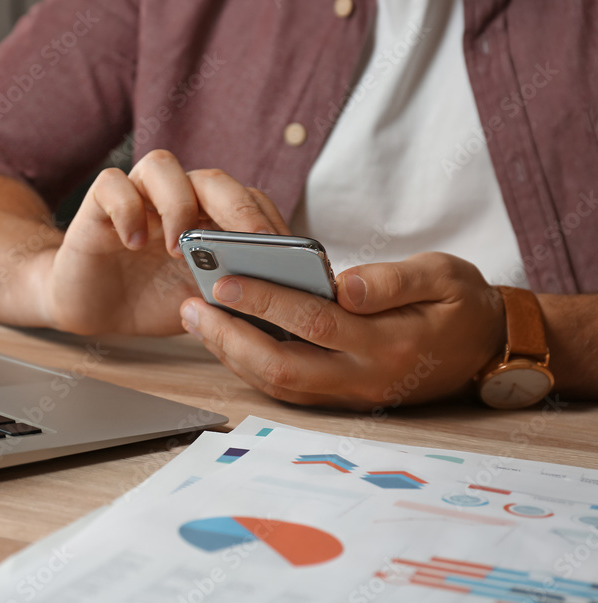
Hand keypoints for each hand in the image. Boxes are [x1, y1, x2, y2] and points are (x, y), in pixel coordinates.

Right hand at [42, 150, 288, 334]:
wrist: (93, 308)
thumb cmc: (150, 298)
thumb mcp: (200, 301)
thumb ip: (231, 289)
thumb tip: (275, 293)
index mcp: (209, 217)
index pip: (247, 200)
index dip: (265, 222)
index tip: (280, 254)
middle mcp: (177, 198)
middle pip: (212, 179)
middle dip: (236, 209)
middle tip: (247, 245)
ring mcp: (138, 196)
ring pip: (162, 165)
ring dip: (178, 205)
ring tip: (177, 251)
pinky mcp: (98, 205)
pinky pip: (112, 184)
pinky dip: (127, 210)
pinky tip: (133, 243)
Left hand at [179, 253, 506, 410]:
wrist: (485, 350)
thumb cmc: (460, 305)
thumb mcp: (444, 277)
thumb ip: (395, 280)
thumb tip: (345, 285)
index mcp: (388, 344)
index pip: (314, 322)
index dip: (265, 301)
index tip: (224, 279)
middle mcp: (363, 378)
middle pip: (281, 367)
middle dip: (229, 337)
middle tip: (191, 305)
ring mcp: (348, 394)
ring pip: (276, 383)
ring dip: (230, 353)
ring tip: (196, 316)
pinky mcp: (339, 397)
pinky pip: (285, 387)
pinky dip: (248, 364)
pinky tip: (224, 335)